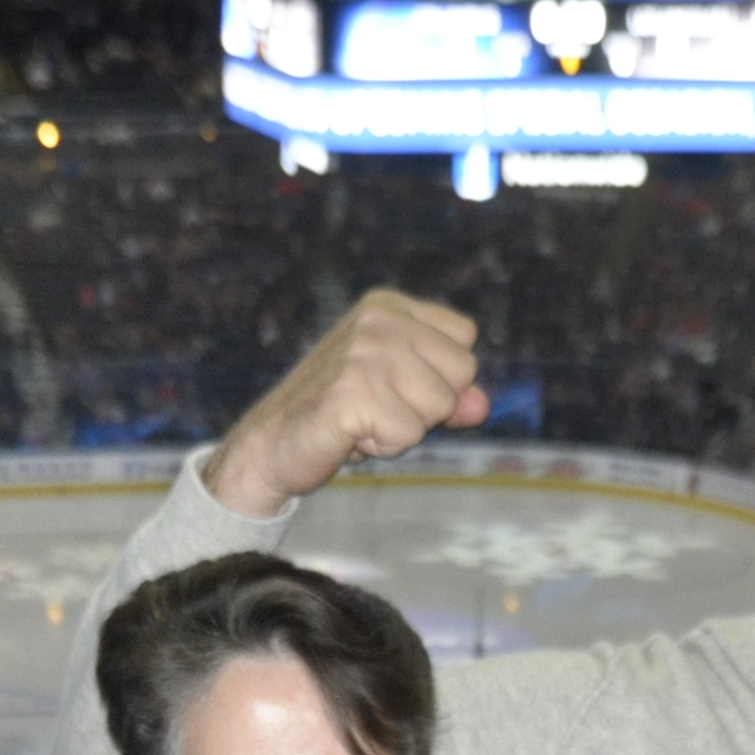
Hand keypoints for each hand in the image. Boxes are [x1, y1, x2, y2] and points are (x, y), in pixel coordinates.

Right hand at [207, 292, 487, 517]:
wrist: (271, 445)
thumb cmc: (340, 417)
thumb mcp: (402, 396)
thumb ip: (448, 395)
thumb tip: (482, 405)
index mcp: (388, 306)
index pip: (465, 339)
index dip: (439, 377)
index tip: (392, 387)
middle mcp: (377, 320)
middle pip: (460, 374)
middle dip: (426, 407)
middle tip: (374, 409)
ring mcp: (364, 352)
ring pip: (439, 407)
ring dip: (403, 429)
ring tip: (361, 421)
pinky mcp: (353, 391)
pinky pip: (408, 434)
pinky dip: (382, 447)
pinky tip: (349, 435)